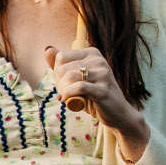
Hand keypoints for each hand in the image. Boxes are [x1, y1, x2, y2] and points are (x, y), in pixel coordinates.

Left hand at [44, 44, 148, 160]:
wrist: (118, 114)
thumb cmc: (94, 96)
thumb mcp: (77, 79)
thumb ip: (61, 65)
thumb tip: (47, 50)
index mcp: (92, 53)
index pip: (61, 56)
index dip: (57, 72)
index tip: (64, 84)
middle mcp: (99, 60)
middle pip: (63, 67)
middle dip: (59, 83)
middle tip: (65, 94)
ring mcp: (103, 73)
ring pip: (69, 77)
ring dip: (63, 91)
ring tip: (68, 98)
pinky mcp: (103, 89)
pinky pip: (78, 88)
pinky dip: (68, 95)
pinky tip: (67, 100)